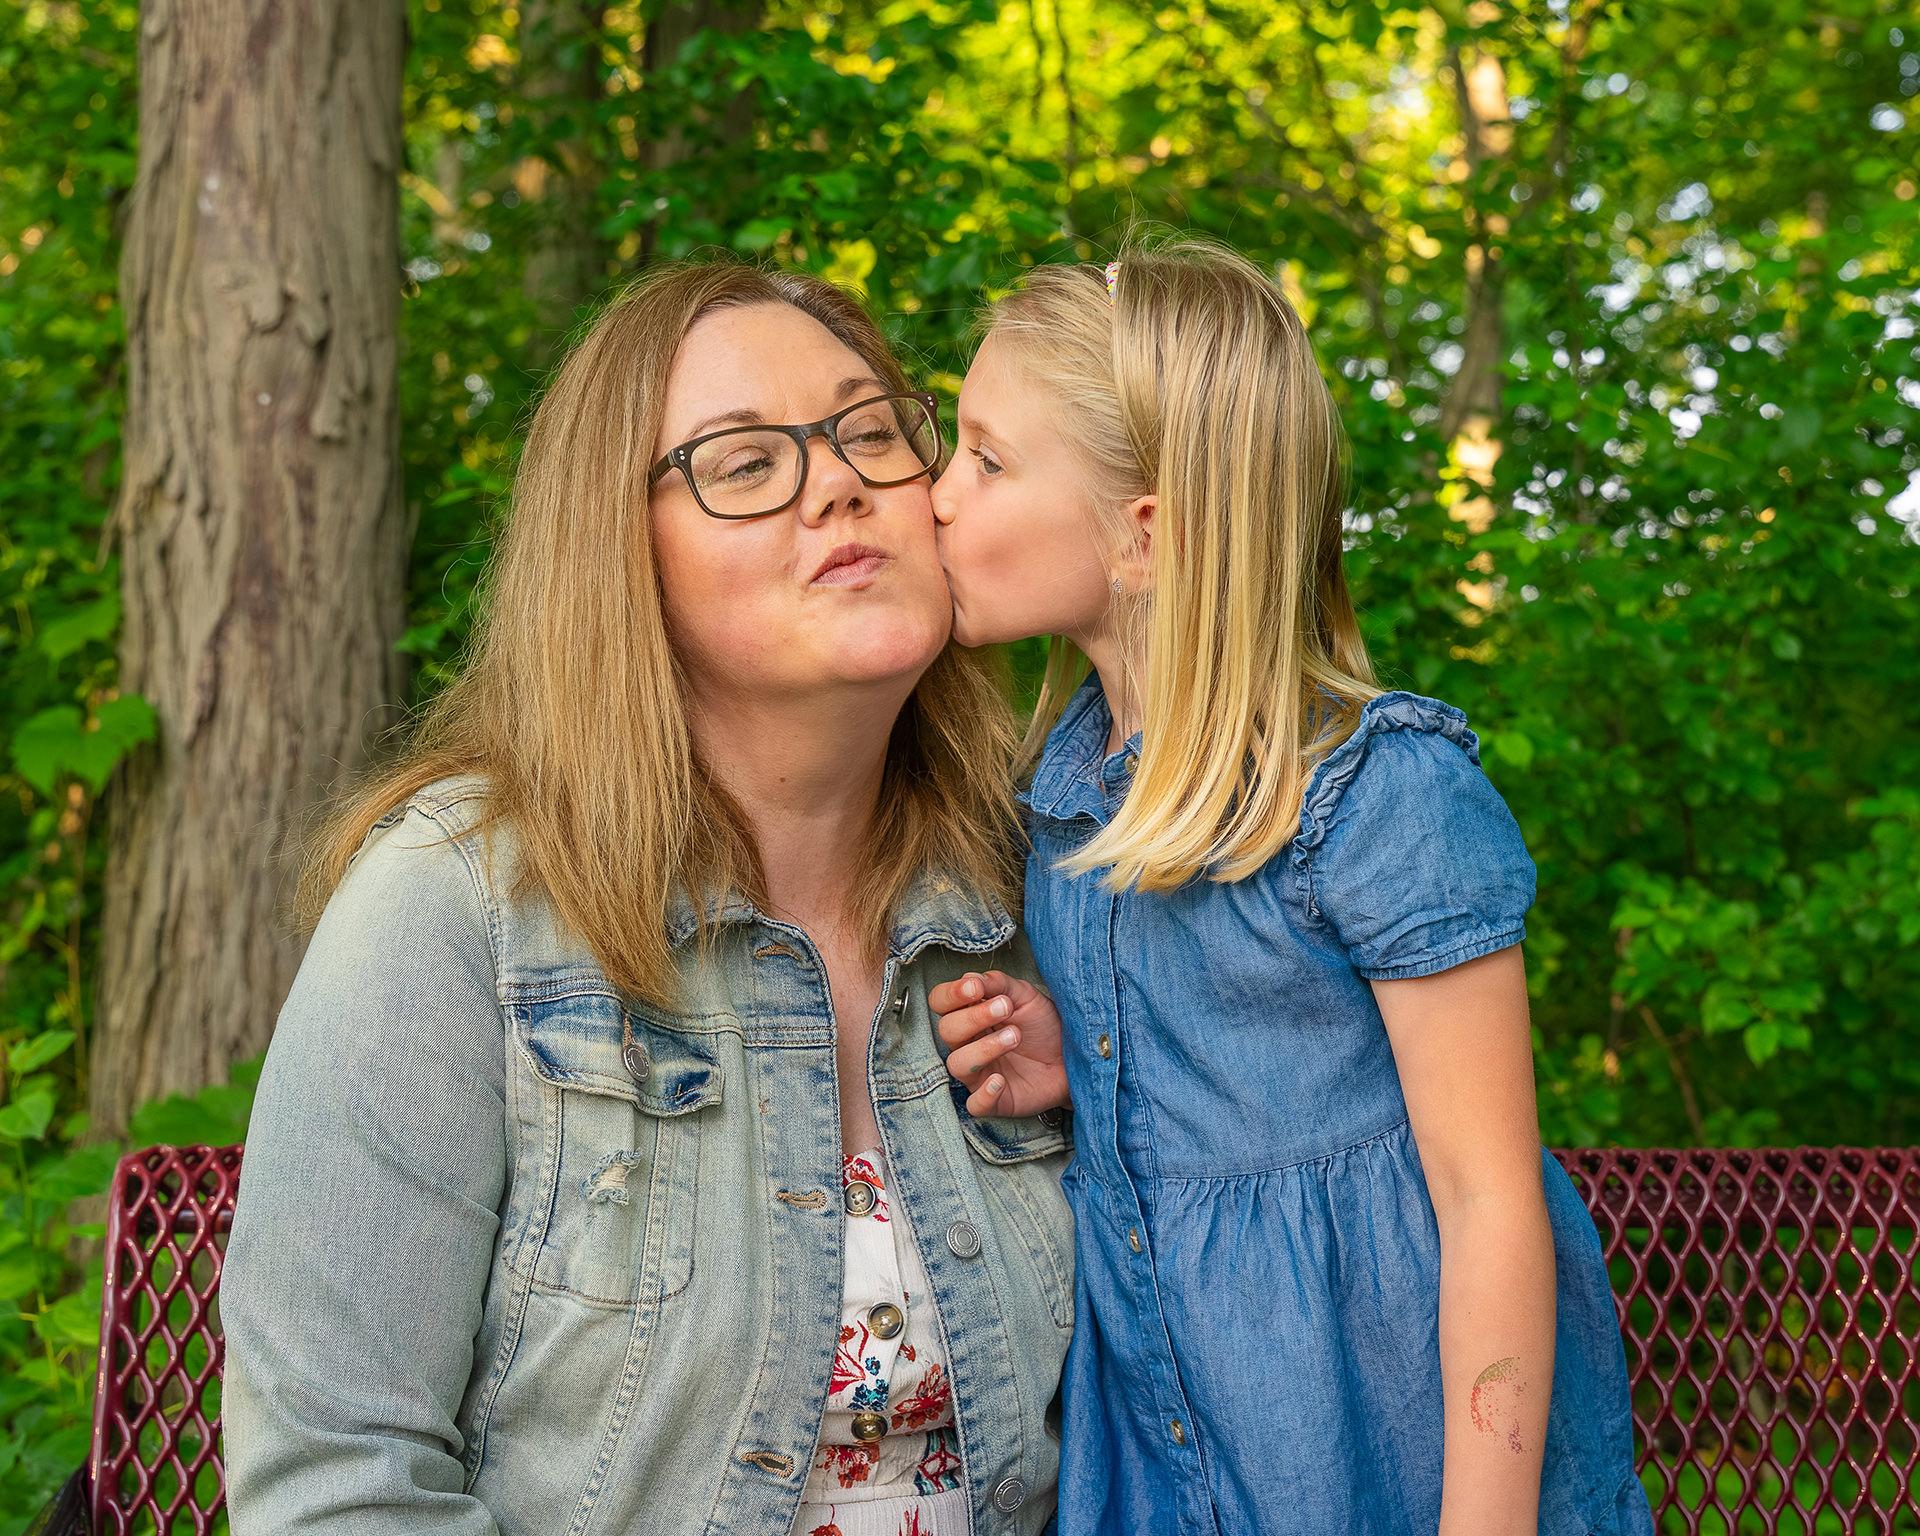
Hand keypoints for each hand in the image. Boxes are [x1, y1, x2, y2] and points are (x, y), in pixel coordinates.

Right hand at [929, 969, 1070, 1118]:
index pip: (940, 1002)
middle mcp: (968, 1043)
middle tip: (1005, 1008)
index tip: (976, 988)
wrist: (1075, 1055)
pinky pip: (975, 1104)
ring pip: (957, 1064)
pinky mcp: (995, 1100)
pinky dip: (984, 1094)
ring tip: (1014, 1036)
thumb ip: (998, 984)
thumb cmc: (1045, 1026)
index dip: (951, 995)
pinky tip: (1001, 1080)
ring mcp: (979, 1073)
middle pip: (947, 1031)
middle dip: (973, 1017)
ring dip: (983, 1048)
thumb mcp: (1026, 996)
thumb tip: (969, 978)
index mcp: (971, 1014)